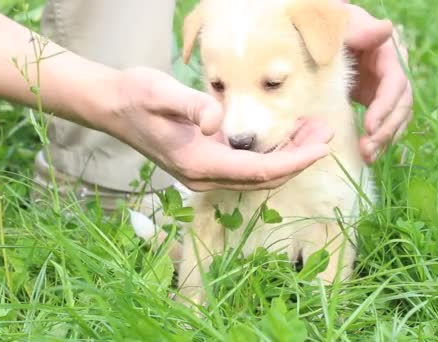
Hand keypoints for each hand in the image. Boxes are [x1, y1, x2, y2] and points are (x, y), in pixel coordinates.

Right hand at [103, 68, 332, 191]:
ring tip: (314, 130)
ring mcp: (204, 173)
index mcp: (198, 162)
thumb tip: (216, 123)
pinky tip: (285, 134)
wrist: (111, 107)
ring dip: (287, 157)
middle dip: (299, 159)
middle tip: (326, 132)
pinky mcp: (205, 163)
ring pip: (257, 175)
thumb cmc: (136, 97)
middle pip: (264, 178)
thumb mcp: (161, 93)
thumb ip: (191, 105)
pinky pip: (246, 167)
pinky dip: (271, 154)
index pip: (259, 171)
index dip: (294, 161)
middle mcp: (204, 175)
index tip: (321, 147)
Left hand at [343, 4, 412, 163]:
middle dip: (387, 129)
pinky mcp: (374, 99)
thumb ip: (359, 28)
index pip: (396, 83)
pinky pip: (384, 122)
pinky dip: (378, 139)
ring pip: (397, 117)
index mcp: (387, 53)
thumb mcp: (341, 23)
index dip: (385, 106)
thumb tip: (388, 28)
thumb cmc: (329, 25)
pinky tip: (367, 155)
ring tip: (368, 156)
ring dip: (385, 139)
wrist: (320, 35)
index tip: (369, 126)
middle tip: (368, 148)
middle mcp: (392, 71)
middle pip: (402, 104)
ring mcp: (384, 87)